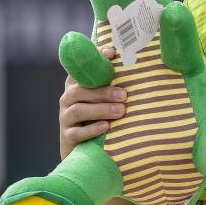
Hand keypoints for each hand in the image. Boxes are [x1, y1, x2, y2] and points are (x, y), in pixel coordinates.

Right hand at [58, 45, 124, 159]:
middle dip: (103, 92)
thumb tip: (141, 68)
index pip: (80, 68)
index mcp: (76, 85)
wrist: (84, 151)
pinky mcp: (67, 137)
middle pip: (80, 91)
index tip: (112, 53)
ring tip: (121, 111)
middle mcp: (67, 99)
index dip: (95, 58)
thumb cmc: (101, 118)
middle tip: (124, 95)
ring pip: (78, 110)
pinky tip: (106, 127)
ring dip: (100, 109)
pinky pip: (76, 133)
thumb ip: (115, 85)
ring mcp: (65, 118)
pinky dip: (92, 129)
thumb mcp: (106, 100)